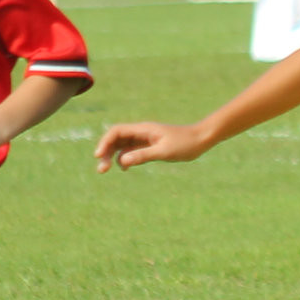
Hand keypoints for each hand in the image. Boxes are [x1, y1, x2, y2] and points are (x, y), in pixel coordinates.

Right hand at [94, 120, 210, 171]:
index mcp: (144, 130)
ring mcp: (145, 139)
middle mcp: (142, 132)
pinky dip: (124, 158)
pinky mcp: (150, 146)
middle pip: (116, 139)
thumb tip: (122, 161)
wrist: (201, 139)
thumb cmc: (185, 144)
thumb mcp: (164, 152)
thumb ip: (143, 155)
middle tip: (101, 170)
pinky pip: (132, 150)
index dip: (105, 142)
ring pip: (122, 145)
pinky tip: (124, 168)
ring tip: (106, 170)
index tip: (99, 156)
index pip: (117, 132)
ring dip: (112, 156)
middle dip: (106, 152)